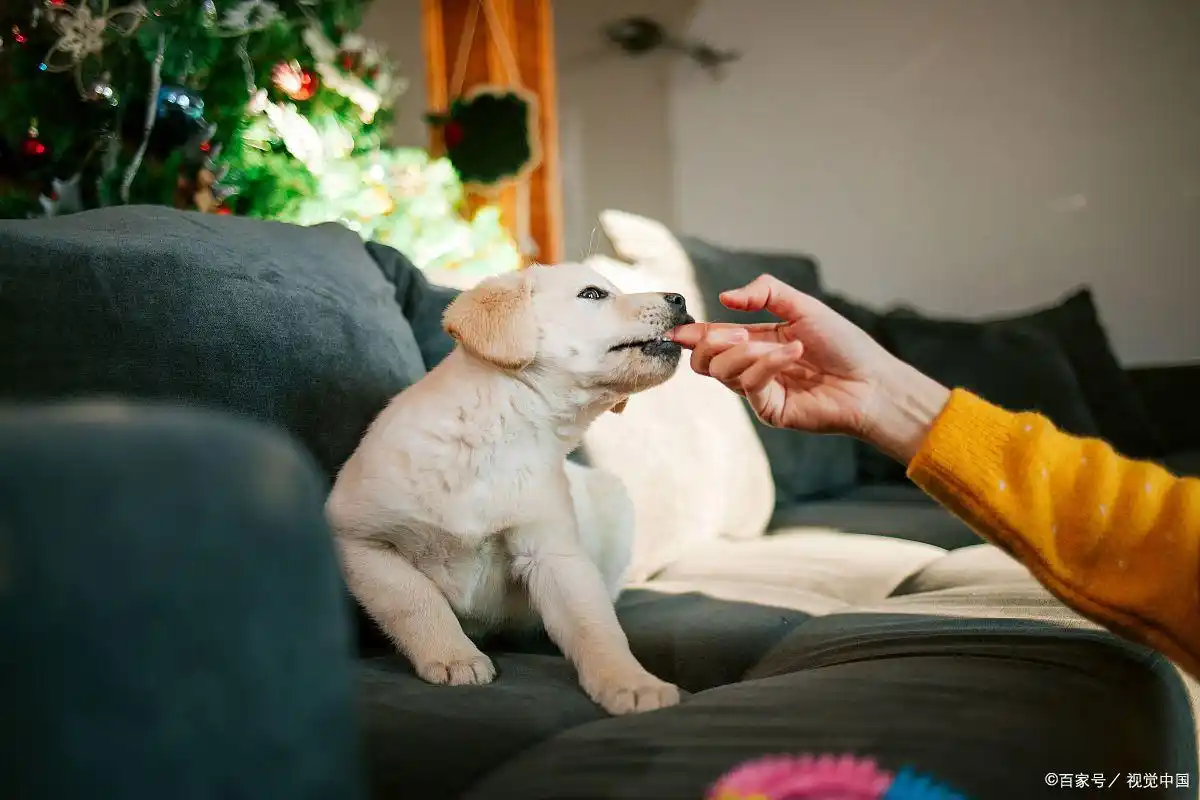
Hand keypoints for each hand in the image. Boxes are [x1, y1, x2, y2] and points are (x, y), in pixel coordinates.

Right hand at [669, 275, 950, 463]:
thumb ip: (764, 292)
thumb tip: (724, 297)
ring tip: (781, 343)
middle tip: (737, 332)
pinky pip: (749, 385)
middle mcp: (753, 367)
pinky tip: (793, 353)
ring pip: (721, 372)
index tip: (676, 330)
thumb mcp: (803, 306)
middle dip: (711, 342)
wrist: (873, 380)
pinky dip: (766, 364)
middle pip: (705, 361)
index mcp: (757, 342)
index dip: (693, 334)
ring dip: (744, 351)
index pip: (714, 339)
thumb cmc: (845, 344)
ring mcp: (759, 391)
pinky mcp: (769, 410)